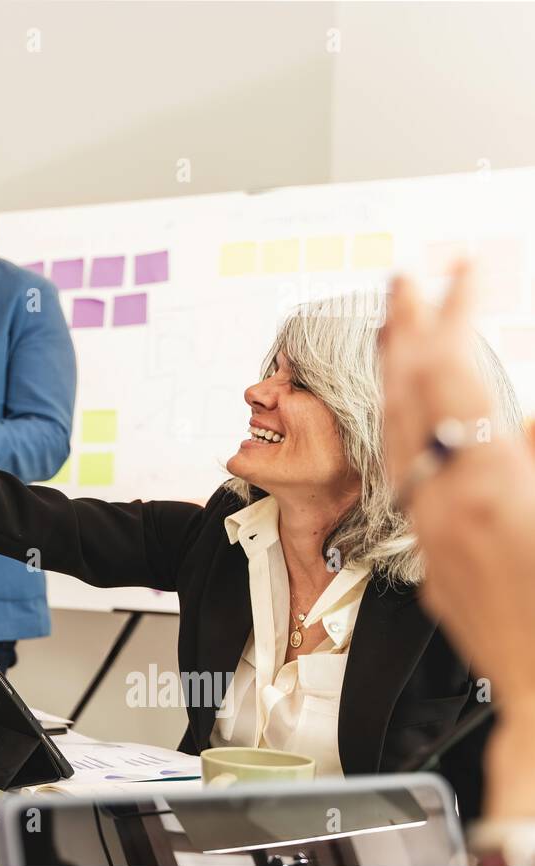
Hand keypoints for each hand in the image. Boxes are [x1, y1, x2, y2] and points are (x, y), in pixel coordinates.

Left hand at [380, 263, 534, 703]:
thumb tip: (523, 416)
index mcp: (491, 486)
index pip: (456, 373)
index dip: (456, 310)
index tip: (462, 263)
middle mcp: (444, 502)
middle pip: (408, 392)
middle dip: (408, 324)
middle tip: (409, 271)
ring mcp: (430, 528)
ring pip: (393, 428)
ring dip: (393, 368)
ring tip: (395, 320)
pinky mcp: (430, 552)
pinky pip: (401, 469)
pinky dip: (400, 421)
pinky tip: (407, 406)